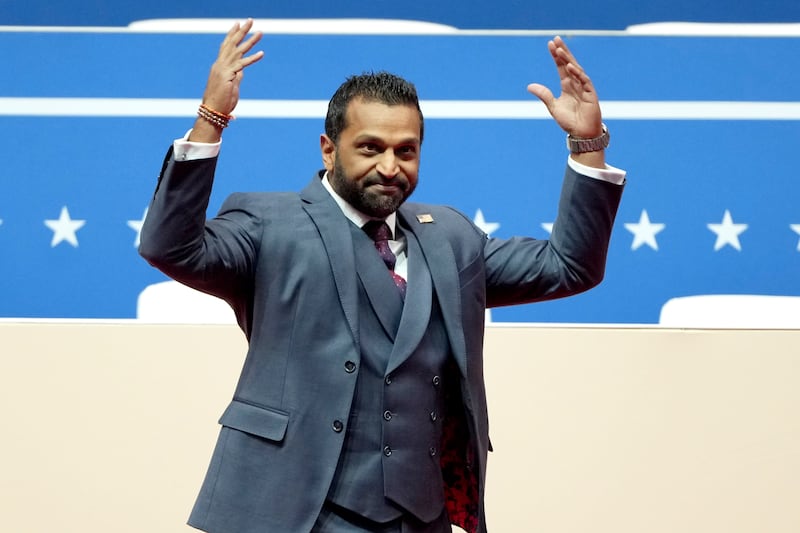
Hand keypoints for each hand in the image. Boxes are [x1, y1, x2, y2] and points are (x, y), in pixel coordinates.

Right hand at [191, 19, 262, 141]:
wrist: (213, 111)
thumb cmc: (221, 102)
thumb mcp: (231, 86)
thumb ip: (236, 77)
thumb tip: (241, 72)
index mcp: (219, 66)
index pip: (226, 46)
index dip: (232, 34)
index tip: (237, 24)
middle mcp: (220, 65)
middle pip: (232, 44)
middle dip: (241, 31)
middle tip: (249, 20)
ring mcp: (224, 69)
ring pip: (238, 51)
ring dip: (250, 41)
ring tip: (260, 32)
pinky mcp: (229, 76)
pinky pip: (242, 65)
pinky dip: (252, 59)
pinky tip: (262, 53)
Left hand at [527, 36, 602, 138]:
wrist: (582, 134)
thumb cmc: (570, 121)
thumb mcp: (553, 106)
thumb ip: (544, 95)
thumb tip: (530, 86)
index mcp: (567, 85)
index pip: (561, 66)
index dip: (556, 55)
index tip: (550, 44)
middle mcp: (576, 83)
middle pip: (569, 63)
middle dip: (563, 51)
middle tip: (556, 39)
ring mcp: (584, 87)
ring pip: (576, 70)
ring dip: (568, 59)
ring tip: (560, 50)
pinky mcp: (591, 94)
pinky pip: (584, 81)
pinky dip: (577, 74)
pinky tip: (571, 66)